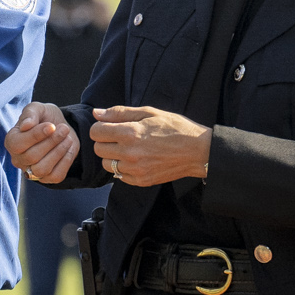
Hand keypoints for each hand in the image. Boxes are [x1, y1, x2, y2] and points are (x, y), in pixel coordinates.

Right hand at [6, 101, 78, 184]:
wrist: (59, 128)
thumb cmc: (44, 117)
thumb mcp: (37, 108)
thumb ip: (29, 114)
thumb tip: (25, 126)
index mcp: (11, 141)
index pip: (18, 144)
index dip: (36, 136)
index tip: (51, 126)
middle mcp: (18, 159)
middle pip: (32, 157)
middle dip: (51, 142)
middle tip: (63, 128)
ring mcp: (31, 171)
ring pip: (42, 169)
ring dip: (58, 152)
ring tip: (67, 137)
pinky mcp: (47, 178)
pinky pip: (56, 176)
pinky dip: (65, 161)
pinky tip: (68, 147)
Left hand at [86, 106, 211, 186]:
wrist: (198, 151)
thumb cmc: (175, 128)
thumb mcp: (149, 112)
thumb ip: (119, 113)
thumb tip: (96, 113)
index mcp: (130, 133)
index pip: (95, 132)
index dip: (100, 126)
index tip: (110, 126)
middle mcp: (130, 153)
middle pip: (98, 148)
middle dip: (105, 141)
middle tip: (119, 136)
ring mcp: (136, 170)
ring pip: (106, 164)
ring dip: (112, 156)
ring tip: (128, 148)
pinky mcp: (142, 181)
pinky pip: (119, 176)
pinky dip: (123, 168)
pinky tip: (135, 160)